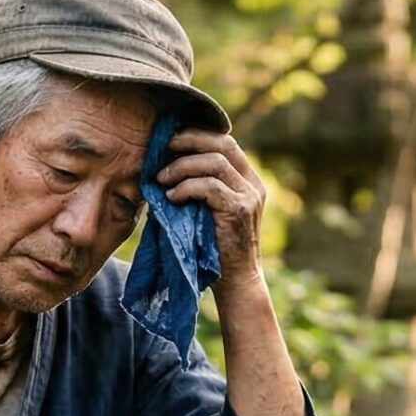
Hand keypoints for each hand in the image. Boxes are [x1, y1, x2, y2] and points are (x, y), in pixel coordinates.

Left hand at [156, 128, 267, 289]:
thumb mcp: (209, 210)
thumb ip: (201, 186)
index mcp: (248, 180)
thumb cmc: (215, 247)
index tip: (172, 139)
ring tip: (162, 179)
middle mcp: (253, 184)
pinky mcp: (239, 210)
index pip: (226, 142)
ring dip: (183, 166)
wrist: (235, 281)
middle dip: (190, 139)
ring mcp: (249, 196)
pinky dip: (186, 187)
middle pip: (223, 143)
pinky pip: (210, 186)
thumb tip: (166, 164)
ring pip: (215, 162)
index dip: (198, 134)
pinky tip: (172, 197)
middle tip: (164, 147)